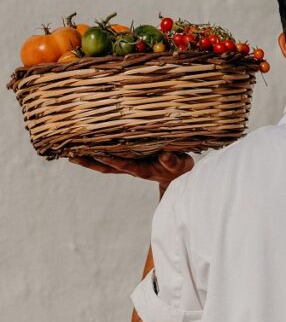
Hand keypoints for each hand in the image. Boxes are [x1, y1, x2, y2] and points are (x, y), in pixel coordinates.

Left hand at [68, 150, 193, 184]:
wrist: (178, 176)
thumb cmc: (179, 168)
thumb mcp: (179, 164)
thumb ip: (172, 161)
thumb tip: (165, 156)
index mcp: (142, 169)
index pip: (122, 163)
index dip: (110, 159)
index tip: (96, 152)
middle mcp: (131, 167)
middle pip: (105, 166)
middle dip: (89, 162)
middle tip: (71, 157)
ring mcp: (128, 164)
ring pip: (104, 163)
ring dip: (88, 158)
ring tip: (70, 152)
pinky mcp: (128, 160)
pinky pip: (109, 156)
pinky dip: (96, 152)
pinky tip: (86, 145)